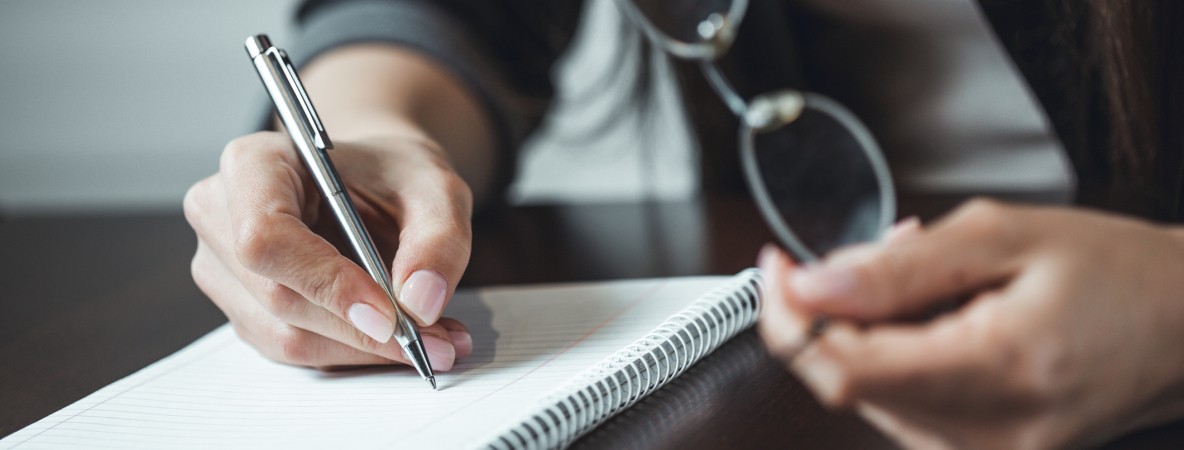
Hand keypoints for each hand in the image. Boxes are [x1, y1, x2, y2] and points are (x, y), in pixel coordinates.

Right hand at [184, 131, 473, 369]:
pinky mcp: (245, 309)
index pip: (267, 236)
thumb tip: (422, 303)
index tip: (389, 314)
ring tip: (432, 341)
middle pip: (277, 296)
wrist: (378, 184)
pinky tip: (401, 341)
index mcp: (254, 164)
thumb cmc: (394, 174)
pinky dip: (354, 352)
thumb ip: (439, 240)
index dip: (326, 282)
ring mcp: (225, 269)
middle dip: (362, 329)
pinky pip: (295, 349)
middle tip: (435, 341)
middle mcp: (221, 216)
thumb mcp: (436, 189)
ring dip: (364, 349)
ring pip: (286, 335)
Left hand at [757, 199, 1183, 448]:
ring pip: (867, 389)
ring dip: (870, 327)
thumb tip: (812, 284)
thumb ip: (898, 267)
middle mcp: (984, 435)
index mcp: (994, 372)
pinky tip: (941, 313)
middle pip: (845, 379)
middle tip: (876, 254)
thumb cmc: (1118, 275)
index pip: (840, 367)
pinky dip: (897, 351)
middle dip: (835, 310)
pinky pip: (900, 401)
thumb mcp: (1005, 237)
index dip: (789, 316)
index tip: (779, 267)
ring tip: (934, 278)